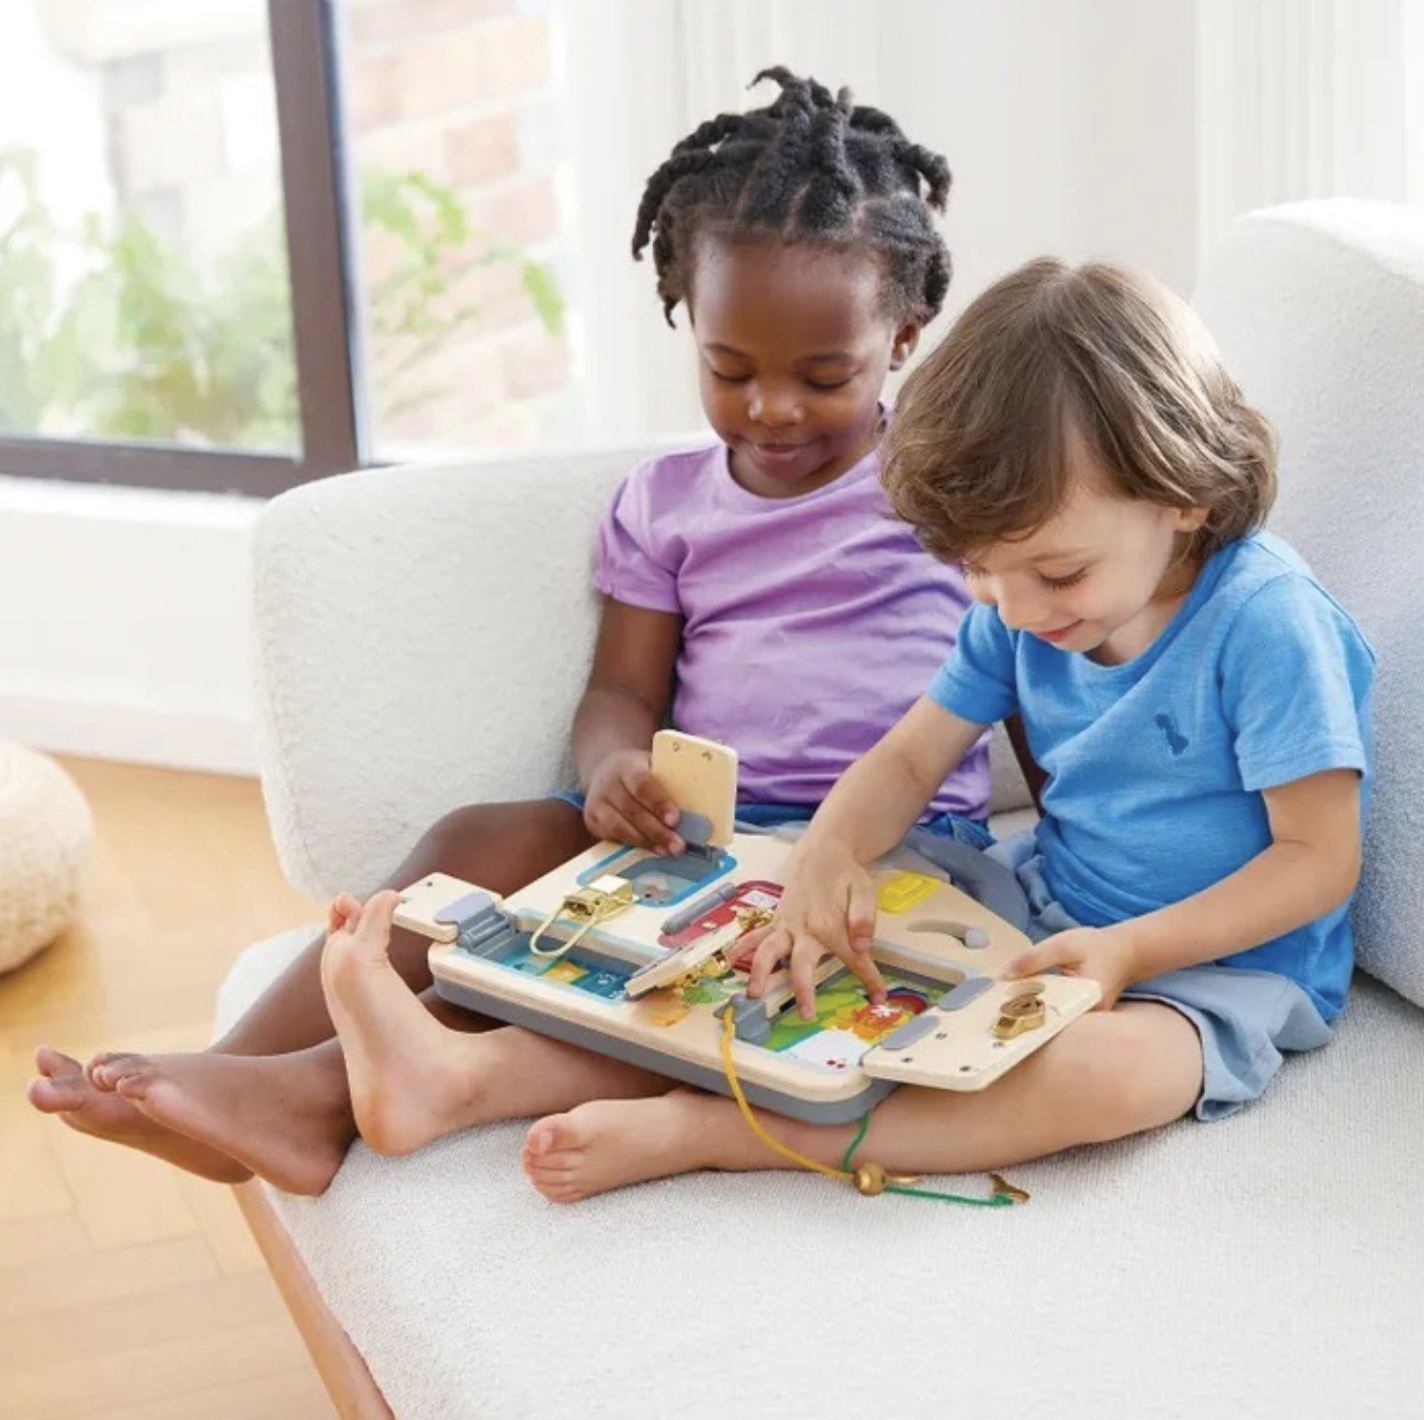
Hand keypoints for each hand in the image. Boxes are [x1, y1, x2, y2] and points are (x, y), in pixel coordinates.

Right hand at [583, 748, 683, 854]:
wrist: (606, 770)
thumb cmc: (640, 770)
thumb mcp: (654, 764)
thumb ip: (674, 776)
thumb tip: (708, 786)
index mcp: (627, 766)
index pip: (642, 784)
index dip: (659, 802)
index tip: (676, 819)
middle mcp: (608, 784)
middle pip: (632, 810)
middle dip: (657, 830)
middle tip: (678, 845)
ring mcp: (596, 803)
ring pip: (619, 827)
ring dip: (646, 842)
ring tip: (667, 851)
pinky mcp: (591, 820)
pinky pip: (612, 837)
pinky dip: (633, 845)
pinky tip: (651, 850)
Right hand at [735, 841, 884, 1019]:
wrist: (822, 853)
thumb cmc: (846, 875)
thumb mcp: (864, 890)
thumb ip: (863, 918)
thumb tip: (861, 945)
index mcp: (830, 925)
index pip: (853, 958)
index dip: (868, 979)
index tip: (878, 997)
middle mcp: (805, 929)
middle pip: (801, 963)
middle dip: (803, 989)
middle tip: (806, 1013)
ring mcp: (787, 926)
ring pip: (769, 950)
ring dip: (761, 972)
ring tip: (754, 993)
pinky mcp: (776, 921)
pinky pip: (757, 936)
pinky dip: (742, 948)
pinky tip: (730, 961)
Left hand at [1003, 925, 1138, 1009]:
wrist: (1125, 950)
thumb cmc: (1097, 946)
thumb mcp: (1062, 945)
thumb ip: (1033, 959)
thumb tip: (1003, 975)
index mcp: (1085, 1004)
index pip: (1047, 1019)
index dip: (1021, 1019)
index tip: (996, 1018)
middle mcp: (1086, 1020)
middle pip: (1046, 1023)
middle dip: (1020, 1018)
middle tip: (990, 1015)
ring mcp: (1083, 1020)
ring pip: (1048, 1019)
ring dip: (1026, 1012)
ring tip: (998, 1010)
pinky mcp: (1078, 1015)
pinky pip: (1053, 1014)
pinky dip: (1037, 1007)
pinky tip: (1019, 1002)